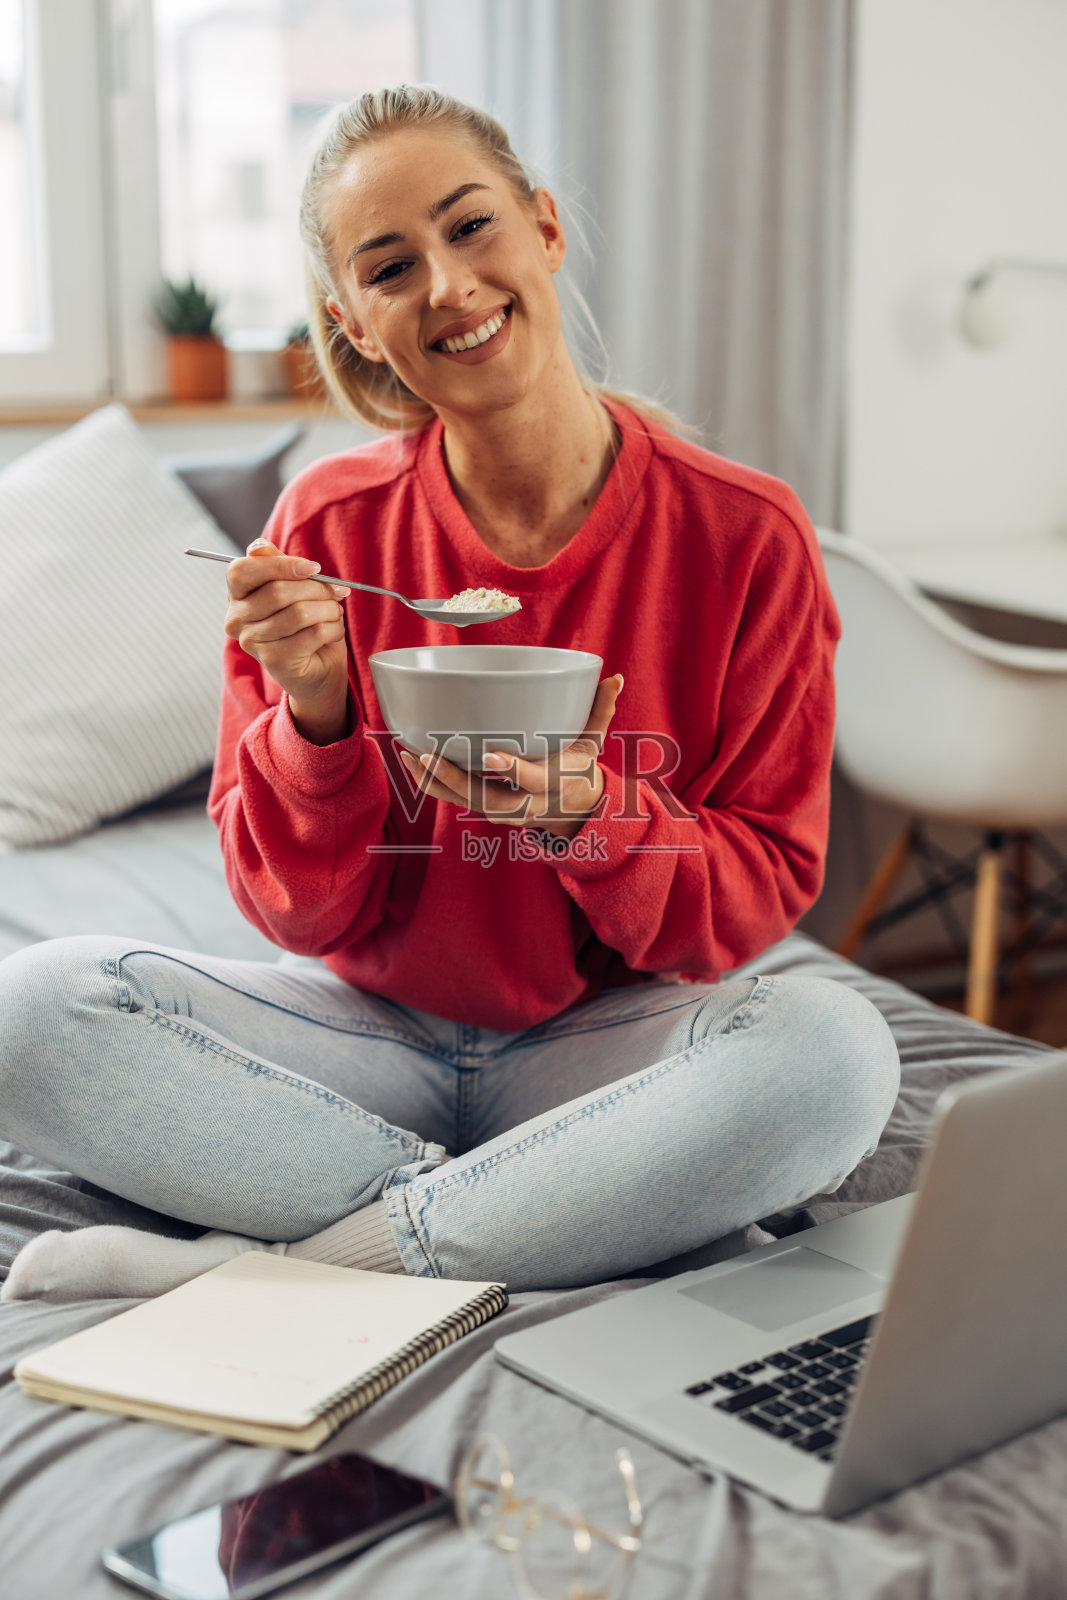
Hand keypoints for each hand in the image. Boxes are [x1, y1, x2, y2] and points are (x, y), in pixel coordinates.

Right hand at [224, 541, 350, 740]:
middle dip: (317, 588)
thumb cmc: (304, 626)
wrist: (316, 672)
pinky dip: (333, 628)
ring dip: (328, 610)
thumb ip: (276, 565)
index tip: (313, 568)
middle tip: (337, 591)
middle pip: (278, 591)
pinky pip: (313, 633)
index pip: (243, 570)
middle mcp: (237, 620)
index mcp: (236, 596)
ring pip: (300, 613)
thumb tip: (259, 545)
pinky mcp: (274, 661)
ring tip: (335, 614)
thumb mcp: (291, 589)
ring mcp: (253, 642)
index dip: (280, 564)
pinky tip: (333, 631)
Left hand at [399, 674, 623, 838]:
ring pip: (463, 802)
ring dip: (434, 782)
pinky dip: (432, 785)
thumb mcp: (593, 743)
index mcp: (550, 784)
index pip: (530, 779)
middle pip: (485, 799)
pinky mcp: (486, 808)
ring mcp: (502, 810)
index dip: (510, 770)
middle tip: (428, 756)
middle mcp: (523, 803)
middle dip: (455, 780)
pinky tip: (410, 764)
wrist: (572, 812)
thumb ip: (600, 710)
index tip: (490, 756)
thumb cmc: (579, 768)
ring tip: (408, 757)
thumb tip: (614, 678)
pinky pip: (455, 800)